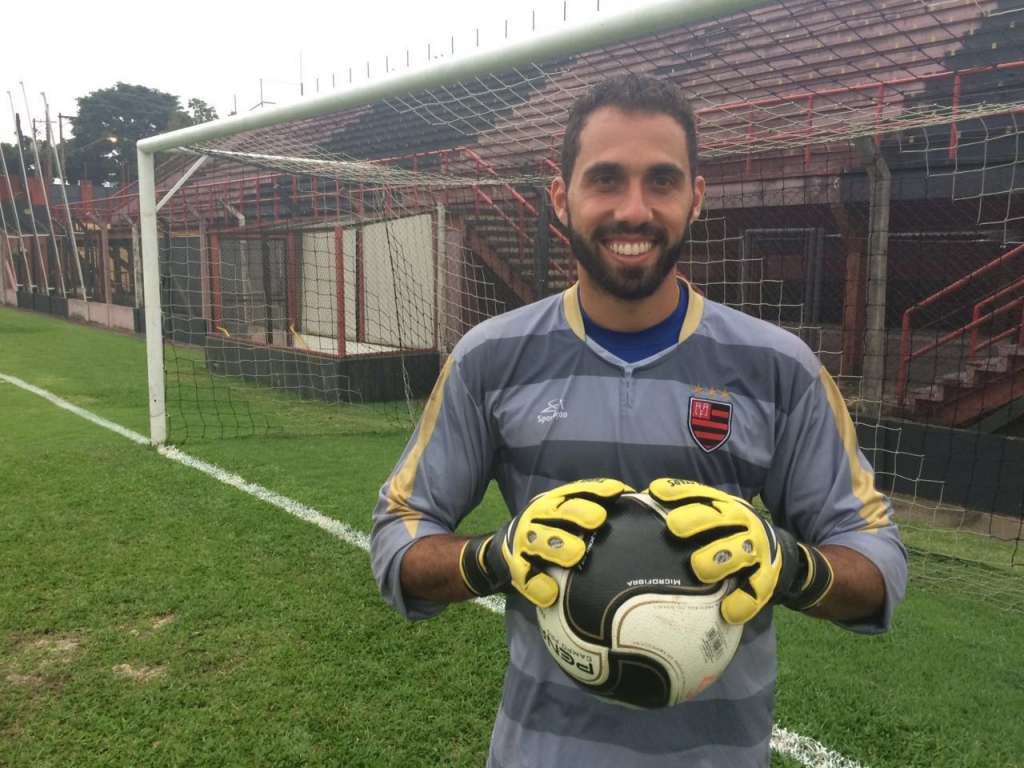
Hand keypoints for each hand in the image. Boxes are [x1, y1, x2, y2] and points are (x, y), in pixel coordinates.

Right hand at [459, 478, 632, 607]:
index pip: (577, 490)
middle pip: (558, 510)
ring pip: (539, 541)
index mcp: (555, 501)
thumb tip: (638, 500)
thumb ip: (595, 509)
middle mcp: (538, 516)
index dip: (597, 489)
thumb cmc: (553, 533)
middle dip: (577, 512)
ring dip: (557, 546)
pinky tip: (551, 594)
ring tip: (575, 554)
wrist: (505, 550)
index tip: (618, 491)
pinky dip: (538, 585)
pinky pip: (525, 577)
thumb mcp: (566, 515)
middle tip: (598, 520)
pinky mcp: (516, 567)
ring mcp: (525, 541)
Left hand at [647, 478, 833, 623]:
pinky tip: (728, 611)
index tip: (656, 492)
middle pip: (720, 517)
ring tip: (700, 568)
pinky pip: (757, 590)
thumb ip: (687, 510)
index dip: (680, 491)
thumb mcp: (716, 516)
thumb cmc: (731, 534)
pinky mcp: (768, 577)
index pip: (701, 493)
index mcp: (725, 506)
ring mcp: (756, 549)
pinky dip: (743, 601)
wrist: (780, 555)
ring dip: (719, 559)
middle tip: (674, 526)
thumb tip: (642, 502)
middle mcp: (743, 523)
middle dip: (697, 519)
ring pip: (739, 552)